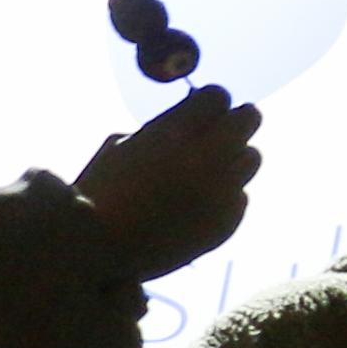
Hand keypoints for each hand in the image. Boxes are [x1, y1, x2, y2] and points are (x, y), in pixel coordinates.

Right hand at [74, 88, 260, 279]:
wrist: (94, 251)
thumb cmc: (99, 192)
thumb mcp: (121, 145)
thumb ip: (164, 127)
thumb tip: (196, 118)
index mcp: (176, 132)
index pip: (217, 96)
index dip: (209, 101)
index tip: (203, 108)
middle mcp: (208, 158)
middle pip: (248, 119)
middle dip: (235, 120)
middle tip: (222, 127)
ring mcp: (223, 191)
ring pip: (252, 158)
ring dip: (234, 157)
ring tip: (209, 168)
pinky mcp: (228, 221)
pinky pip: (239, 196)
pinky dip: (224, 195)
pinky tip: (197, 204)